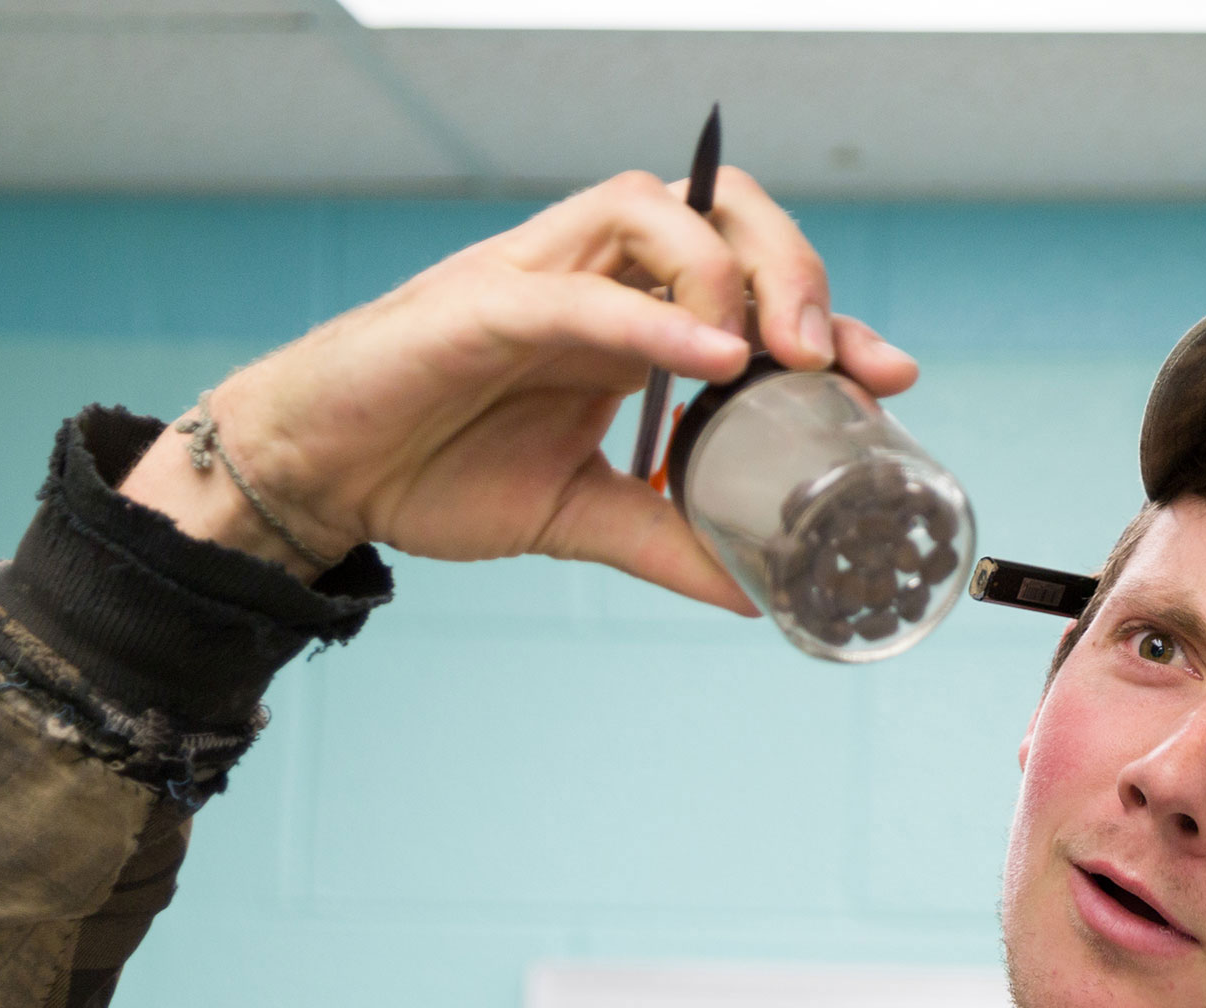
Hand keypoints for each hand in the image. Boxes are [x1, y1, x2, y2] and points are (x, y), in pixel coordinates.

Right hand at [121, 168, 919, 610]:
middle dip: (797, 277)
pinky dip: (653, 319)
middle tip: (835, 363)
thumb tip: (752, 593)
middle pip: (721, 218)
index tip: (886, 375)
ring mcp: (538, 275)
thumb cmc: (430, 466)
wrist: (319, 475)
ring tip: (775, 359)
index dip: (827, 319)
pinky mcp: (481, 301)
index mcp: (627, 316)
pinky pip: (581, 292)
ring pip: (658, 216)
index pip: (747, 286)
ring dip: (733, 276)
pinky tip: (712, 361)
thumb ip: (665, 539)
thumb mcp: (578, 515)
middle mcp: (594, 277)